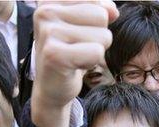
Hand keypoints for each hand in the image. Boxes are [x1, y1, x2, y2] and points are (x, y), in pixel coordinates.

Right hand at [31, 1, 118, 126]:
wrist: (50, 86)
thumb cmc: (69, 52)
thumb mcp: (83, 24)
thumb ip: (100, 8)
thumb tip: (113, 11)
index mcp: (50, 0)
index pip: (96, 0)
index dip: (96, 19)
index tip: (77, 31)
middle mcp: (45, 11)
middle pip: (101, 16)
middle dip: (97, 36)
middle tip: (77, 47)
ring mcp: (48, 32)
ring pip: (102, 35)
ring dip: (95, 50)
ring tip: (76, 56)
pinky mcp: (54, 54)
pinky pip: (97, 52)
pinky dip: (91, 62)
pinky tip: (75, 66)